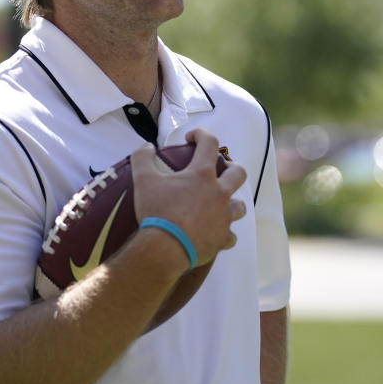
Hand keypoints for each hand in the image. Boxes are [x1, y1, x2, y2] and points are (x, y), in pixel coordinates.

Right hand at [130, 129, 246, 267]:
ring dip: (231, 203)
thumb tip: (146, 146)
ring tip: (219, 204)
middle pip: (238, 173)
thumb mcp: (143, 180)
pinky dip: (224, 233)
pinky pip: (230, 235)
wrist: (164, 249)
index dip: (202, 135)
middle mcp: (219, 193)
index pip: (210, 143)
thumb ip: (143, 158)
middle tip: (219, 171)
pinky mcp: (222, 238)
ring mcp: (223, 217)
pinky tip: (214, 233)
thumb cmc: (156, 212)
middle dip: (231, 168)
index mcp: (202, 175)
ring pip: (239, 206)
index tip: (192, 138)